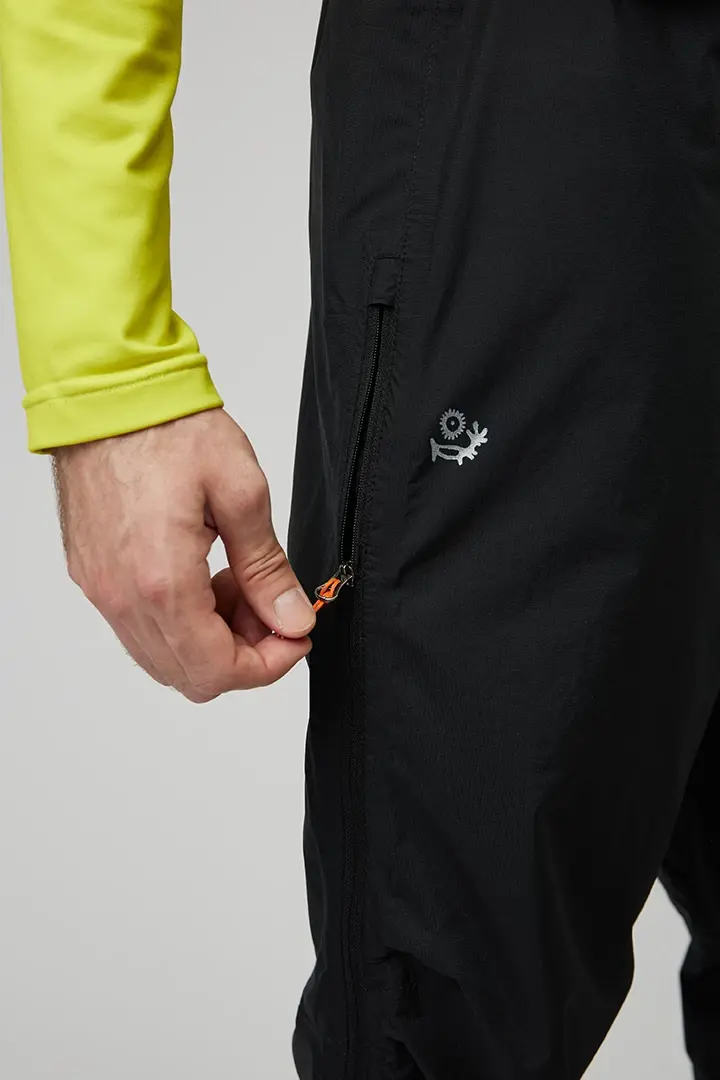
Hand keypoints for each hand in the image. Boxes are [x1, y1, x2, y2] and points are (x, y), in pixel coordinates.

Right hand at [52, 409, 314, 702]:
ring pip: (164, 656)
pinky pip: (140, 627)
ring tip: (239, 584)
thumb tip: (290, 619)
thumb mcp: (241, 493)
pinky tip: (204, 576)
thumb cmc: (169, 427)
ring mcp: (102, 590)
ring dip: (212, 639)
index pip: (217, 670)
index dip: (268, 666)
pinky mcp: (93, 576)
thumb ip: (267, 569)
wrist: (108, 392)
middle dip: (243, 655)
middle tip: (271, 608)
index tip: (295, 636)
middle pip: (190, 676)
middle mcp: (122, 598)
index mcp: (162, 581)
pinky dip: (181, 621)